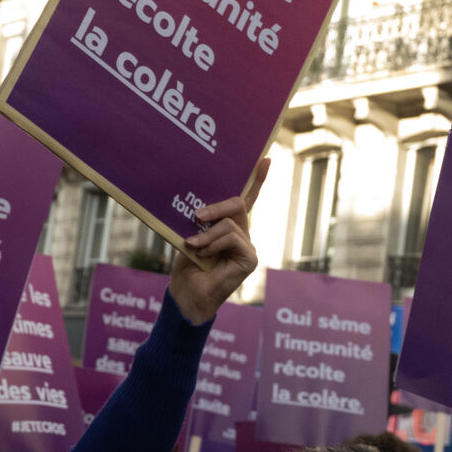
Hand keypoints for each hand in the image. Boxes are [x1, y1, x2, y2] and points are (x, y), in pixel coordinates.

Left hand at [168, 157, 268, 324]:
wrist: (187, 293)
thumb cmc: (186, 265)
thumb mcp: (189, 234)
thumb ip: (199, 220)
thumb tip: (197, 205)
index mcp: (228, 225)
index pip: (246, 199)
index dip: (257, 179)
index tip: (265, 158)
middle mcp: (242, 233)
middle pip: (237, 204)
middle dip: (215, 206)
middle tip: (195, 215)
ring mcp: (248, 246)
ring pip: (230, 223)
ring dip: (206, 234)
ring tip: (193, 246)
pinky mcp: (251, 258)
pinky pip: (232, 238)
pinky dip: (213, 244)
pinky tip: (203, 254)